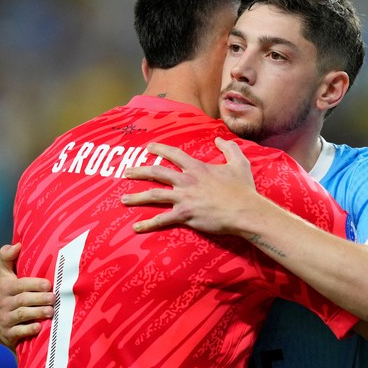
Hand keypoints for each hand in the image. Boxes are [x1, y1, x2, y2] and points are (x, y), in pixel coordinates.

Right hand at [0, 243, 54, 352]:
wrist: (0, 327)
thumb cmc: (10, 296)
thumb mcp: (6, 278)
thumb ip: (8, 259)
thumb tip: (17, 244)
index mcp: (5, 288)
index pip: (19, 284)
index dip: (33, 283)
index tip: (48, 284)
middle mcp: (3, 303)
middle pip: (22, 299)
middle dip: (39, 298)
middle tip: (54, 298)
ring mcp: (4, 320)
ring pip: (21, 314)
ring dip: (37, 312)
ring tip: (51, 311)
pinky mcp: (7, 334)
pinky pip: (18, 331)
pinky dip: (29, 329)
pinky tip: (39, 327)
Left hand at [122, 137, 259, 233]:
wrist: (243, 211)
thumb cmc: (242, 189)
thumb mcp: (239, 163)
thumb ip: (229, 148)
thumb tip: (220, 139)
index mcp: (197, 168)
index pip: (173, 154)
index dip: (160, 149)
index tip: (149, 147)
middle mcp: (186, 180)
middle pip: (156, 172)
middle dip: (139, 171)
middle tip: (127, 172)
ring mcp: (183, 198)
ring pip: (153, 195)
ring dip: (137, 197)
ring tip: (123, 199)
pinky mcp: (184, 215)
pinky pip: (161, 219)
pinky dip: (147, 224)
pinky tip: (136, 227)